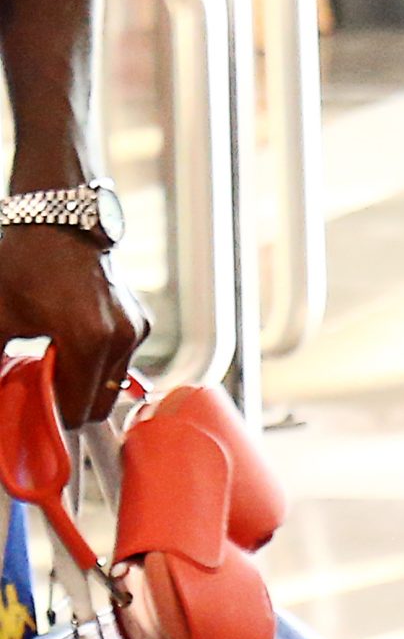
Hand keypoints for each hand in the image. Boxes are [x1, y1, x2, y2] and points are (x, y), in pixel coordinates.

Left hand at [0, 228, 148, 424]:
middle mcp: (122, 336)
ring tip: (54, 357)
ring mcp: (136, 328)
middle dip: (68, 401)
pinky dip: (97, 363)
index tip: (30, 408)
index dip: (49, 416)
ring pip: (112, 385)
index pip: (76, 411)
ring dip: (84, 382)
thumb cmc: (26, 263)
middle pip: (100, 404)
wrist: (58, 222)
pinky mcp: (141, 321)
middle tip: (39, 384)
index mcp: (89, 340)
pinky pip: (120, 362)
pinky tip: (72, 342)